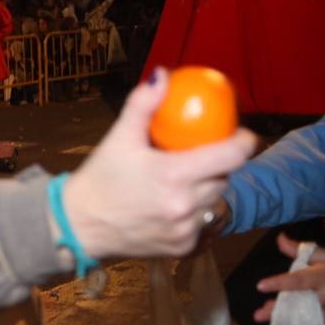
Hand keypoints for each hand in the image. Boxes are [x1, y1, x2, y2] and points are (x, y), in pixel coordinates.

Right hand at [62, 68, 256, 261]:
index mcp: (174, 175)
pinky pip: (201, 226)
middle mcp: (185, 205)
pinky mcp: (182, 248)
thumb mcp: (118, 138)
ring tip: (185, 182)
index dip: (244, 142)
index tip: (242, 134)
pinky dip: (193, 215)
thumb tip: (162, 76)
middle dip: (219, 166)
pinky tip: (173, 207)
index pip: (231, 156)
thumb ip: (142, 105)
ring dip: (207, 190)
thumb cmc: (100, 179)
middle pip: (224, 179)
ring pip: (213, 203)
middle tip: (203, 156)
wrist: (79, 225)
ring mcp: (185, 230)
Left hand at [254, 235, 324, 324]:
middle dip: (277, 310)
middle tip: (258, 315)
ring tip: (275, 318)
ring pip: (307, 316)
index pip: (298, 280)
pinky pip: (319, 322)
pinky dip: (309, 320)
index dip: (280, 283)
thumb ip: (302, 250)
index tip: (261, 286)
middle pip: (297, 304)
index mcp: (324, 276)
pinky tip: (300, 319)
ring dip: (291, 316)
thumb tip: (279, 239)